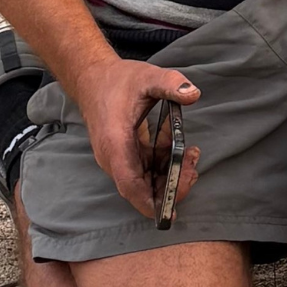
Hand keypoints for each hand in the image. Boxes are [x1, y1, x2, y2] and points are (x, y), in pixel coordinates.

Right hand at [72, 57, 201, 217]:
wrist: (93, 78)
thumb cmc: (118, 80)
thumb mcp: (147, 76)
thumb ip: (171, 83)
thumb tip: (193, 93)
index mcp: (114, 142)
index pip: (130, 183)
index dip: (149, 200)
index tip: (170, 209)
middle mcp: (113, 157)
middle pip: (140, 188)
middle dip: (169, 186)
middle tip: (192, 169)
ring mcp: (118, 158)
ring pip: (146, 179)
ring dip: (170, 173)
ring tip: (191, 154)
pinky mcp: (125, 155)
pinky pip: (147, 168)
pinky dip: (165, 162)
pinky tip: (180, 147)